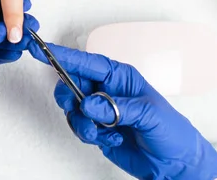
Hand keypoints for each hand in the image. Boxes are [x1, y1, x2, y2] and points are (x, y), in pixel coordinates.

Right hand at [27, 43, 216, 179]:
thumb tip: (89, 104)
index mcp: (120, 77)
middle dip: (70, 97)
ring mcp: (99, 110)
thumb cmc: (172, 133)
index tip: (42, 50)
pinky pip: (77, 127)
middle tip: (78, 107)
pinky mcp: (95, 129)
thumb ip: (117, 107)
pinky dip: (89, 135)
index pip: (86, 63)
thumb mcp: (150, 115)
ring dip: (82, 122)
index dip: (63, 56)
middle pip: (71, 83)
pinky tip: (110, 138)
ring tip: (102, 131)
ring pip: (71, 108)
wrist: (174, 166)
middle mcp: (106, 90)